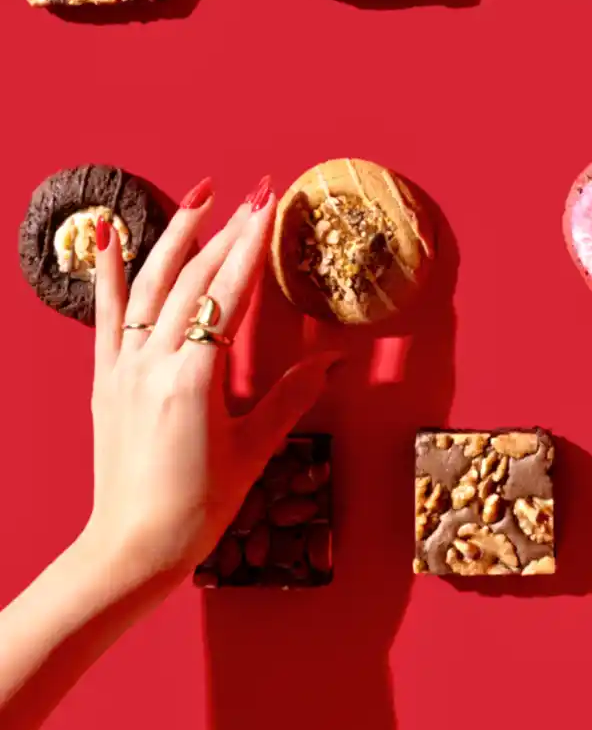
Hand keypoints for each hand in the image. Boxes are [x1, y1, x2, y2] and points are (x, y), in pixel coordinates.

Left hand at [81, 176, 334, 586]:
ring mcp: (125, 367)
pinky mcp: (106, 379)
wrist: (132, 548)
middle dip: (227, 230)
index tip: (268, 206)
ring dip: (177, 236)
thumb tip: (334, 361)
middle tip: (253, 194)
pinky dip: (107, 272)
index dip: (251, 246)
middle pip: (195, 279)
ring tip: (201, 198)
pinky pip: (106, 315)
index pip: (229, 293)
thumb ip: (292, 396)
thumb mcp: (254, 449)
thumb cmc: (198, 506)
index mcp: (194, 378)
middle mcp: (154, 362)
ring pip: (151, 285)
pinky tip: (110, 235)